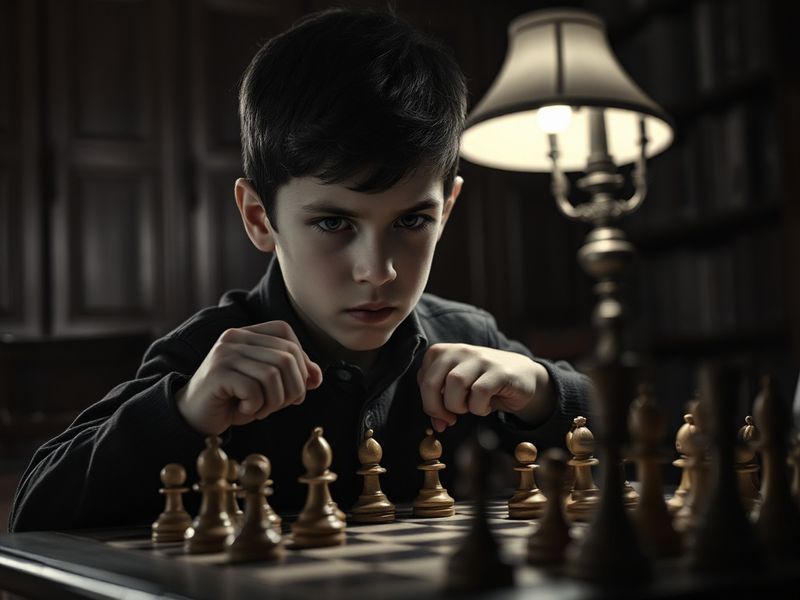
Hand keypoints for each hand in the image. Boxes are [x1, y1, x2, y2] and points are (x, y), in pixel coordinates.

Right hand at [175, 321, 322, 434]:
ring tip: (260, 409)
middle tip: (281, 405)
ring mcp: (224, 354)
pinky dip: (256, 407)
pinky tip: (244, 411)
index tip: (299, 389)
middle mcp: (234, 338)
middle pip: (286, 356)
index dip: (301, 361)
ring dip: (274, 401)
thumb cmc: (234, 400)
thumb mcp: (268, 386)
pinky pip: (254, 390)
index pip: (286, 334)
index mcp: (247, 334)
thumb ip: (292, 376)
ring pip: (273, 374)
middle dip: (293, 388)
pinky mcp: (217, 374)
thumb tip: (317, 377)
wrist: (193, 417)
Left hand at [417, 343, 549, 432]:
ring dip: (459, 406)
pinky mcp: (499, 371)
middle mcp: (460, 350)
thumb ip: (441, 404)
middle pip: (432, 382)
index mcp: (444, 352)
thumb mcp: (458, 391)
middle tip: (450, 418)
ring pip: (455, 384)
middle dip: (436, 407)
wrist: (523, 376)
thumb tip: (437, 425)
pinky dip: (479, 407)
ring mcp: (480, 358)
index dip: (429, 402)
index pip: (423, 379)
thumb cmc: (484, 384)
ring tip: (470, 406)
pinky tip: (486, 405)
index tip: (441, 413)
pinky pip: (479, 393)